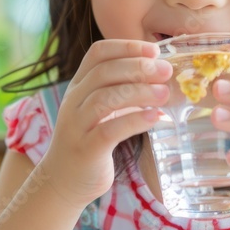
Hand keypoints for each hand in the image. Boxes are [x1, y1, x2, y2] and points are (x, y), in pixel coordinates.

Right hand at [39, 39, 171, 208]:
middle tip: (166, 71)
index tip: (155, 50)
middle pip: (104, 72)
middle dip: (138, 67)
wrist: (62, 181)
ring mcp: (77, 125)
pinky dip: (134, 121)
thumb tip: (160, 75)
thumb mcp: (100, 111)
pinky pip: (110, 130)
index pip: (98, 54)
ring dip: (139, 92)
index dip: (127, 47)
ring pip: (105, 98)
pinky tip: (155, 118)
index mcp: (78, 86)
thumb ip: (120, 91)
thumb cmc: (90, 141)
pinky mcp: (86, 149)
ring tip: (165, 94)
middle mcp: (74, 101)